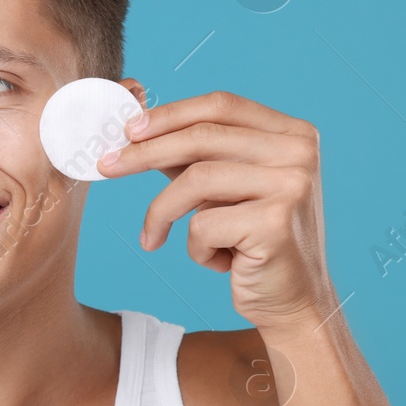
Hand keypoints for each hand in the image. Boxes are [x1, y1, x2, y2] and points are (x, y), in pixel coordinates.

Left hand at [96, 89, 337, 330]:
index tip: (127, 129)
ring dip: (162, 212)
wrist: (292, 301)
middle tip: (106, 166)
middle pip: (203, 136)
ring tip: (152, 236)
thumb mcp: (224, 188)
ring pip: (195, 180)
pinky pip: (202, 225)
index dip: (169, 114)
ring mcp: (291, 185)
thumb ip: (194, 156)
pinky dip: (195, 248)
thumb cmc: (251, 241)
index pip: (221, 105)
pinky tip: (217, 261)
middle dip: (144, 152)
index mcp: (293, 133)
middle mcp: (299, 153)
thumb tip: (135, 130)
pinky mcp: (274, 223)